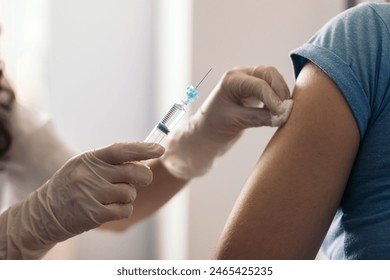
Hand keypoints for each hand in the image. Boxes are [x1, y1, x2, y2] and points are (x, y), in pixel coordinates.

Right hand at [0, 142, 163, 258]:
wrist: (45, 213)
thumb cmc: (72, 186)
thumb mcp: (84, 166)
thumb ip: (110, 161)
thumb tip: (144, 157)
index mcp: (89, 159)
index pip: (121, 150)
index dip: (143, 149)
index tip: (160, 149)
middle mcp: (90, 175)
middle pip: (133, 173)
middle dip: (145, 176)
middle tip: (143, 179)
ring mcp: (91, 195)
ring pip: (130, 193)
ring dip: (129, 196)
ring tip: (114, 196)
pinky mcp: (94, 215)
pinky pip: (125, 210)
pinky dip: (124, 209)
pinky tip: (111, 208)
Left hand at [161, 66, 292, 178]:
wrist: (204, 136)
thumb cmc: (213, 128)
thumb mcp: (235, 122)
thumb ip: (259, 117)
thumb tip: (282, 117)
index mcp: (232, 80)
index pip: (259, 84)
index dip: (273, 98)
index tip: (282, 113)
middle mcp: (241, 76)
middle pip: (269, 74)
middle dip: (280, 90)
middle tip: (287, 109)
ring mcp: (248, 82)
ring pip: (273, 79)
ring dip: (282, 93)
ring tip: (285, 111)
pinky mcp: (254, 92)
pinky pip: (272, 89)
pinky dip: (279, 98)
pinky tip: (281, 111)